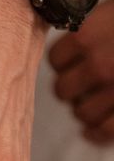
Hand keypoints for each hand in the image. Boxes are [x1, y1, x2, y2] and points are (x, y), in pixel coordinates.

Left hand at [50, 0, 113, 143]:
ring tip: (96, 103)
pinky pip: (104, 131)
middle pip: (64, 89)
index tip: (71, 64)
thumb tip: (80, 45)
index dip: (65, 63)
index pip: (57, 59)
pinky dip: (96, 133)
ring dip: (86, 110)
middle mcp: (99, 64)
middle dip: (73, 89)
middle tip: (83, 86)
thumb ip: (98, 28)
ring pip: (81, 113)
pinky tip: (93, 130)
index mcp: (91, 35)